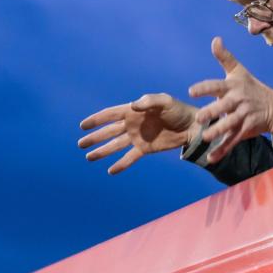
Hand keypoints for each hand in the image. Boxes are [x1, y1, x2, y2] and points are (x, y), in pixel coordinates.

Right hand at [79, 94, 200, 174]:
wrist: (192, 126)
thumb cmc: (178, 110)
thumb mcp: (165, 101)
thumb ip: (149, 102)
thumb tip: (132, 106)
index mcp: (133, 111)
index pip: (110, 115)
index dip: (96, 120)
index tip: (83, 126)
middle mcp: (132, 125)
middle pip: (108, 132)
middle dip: (94, 137)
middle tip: (80, 143)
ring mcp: (137, 137)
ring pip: (115, 145)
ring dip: (102, 151)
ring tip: (89, 157)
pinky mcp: (145, 149)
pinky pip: (130, 157)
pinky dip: (121, 164)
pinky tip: (110, 171)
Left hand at [188, 36, 272, 163]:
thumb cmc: (251, 87)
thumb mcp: (239, 71)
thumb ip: (225, 57)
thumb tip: (215, 39)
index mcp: (233, 86)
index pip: (217, 86)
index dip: (204, 88)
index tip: (191, 91)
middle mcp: (238, 101)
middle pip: (223, 107)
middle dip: (212, 112)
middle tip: (199, 117)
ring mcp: (242, 117)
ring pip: (229, 125)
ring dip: (217, 132)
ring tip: (205, 137)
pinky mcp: (245, 130)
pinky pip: (232, 141)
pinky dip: (222, 151)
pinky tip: (211, 158)